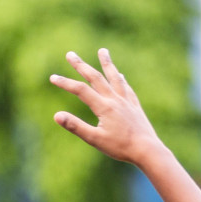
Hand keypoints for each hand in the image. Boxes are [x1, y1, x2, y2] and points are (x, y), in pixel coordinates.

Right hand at [50, 49, 164, 165]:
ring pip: (114, 77)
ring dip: (106, 63)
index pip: (80, 90)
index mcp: (104, 107)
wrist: (148, 150)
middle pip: (96, 78)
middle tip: (70, 54)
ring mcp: (126, 101)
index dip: (65, 83)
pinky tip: (120, 75)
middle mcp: (115, 100)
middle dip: (81, 65)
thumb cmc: (120, 147)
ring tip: (103, 51)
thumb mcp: (94, 139)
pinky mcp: (135, 107)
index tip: (52, 77)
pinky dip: (121, 79)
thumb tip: (56, 115)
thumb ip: (75, 126)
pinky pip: (127, 88)